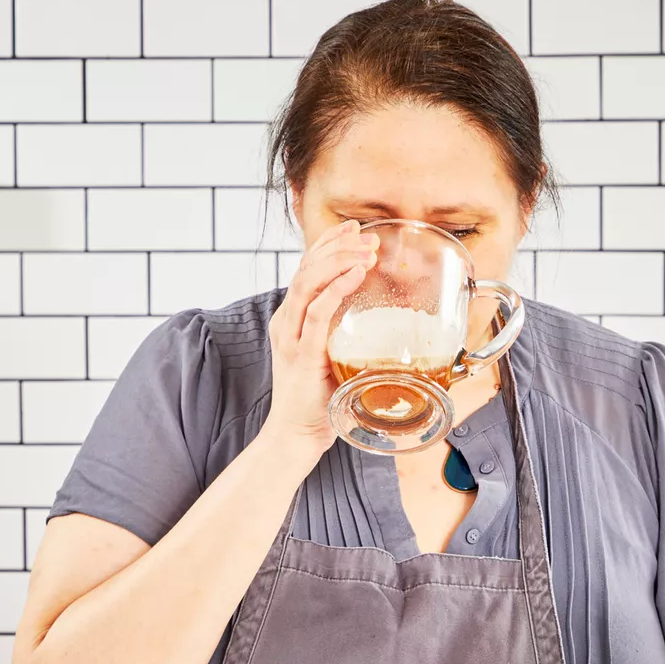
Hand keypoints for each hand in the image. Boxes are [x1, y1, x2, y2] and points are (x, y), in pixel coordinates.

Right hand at [260, 220, 377, 458]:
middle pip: (306, 267)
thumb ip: (343, 332)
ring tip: (366, 250)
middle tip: (367, 236)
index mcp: (291, 318)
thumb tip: (378, 315)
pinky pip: (317, 314)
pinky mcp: (302, 355)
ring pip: (308, 282)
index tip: (353, 228)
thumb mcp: (331, 354)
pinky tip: (356, 275)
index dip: (328, 243)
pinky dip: (336, 289)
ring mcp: (291, 337)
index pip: (306, 268)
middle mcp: (286, 322)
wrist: (296, 435)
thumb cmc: (318, 399)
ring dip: (339, 260)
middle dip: (337, 245)